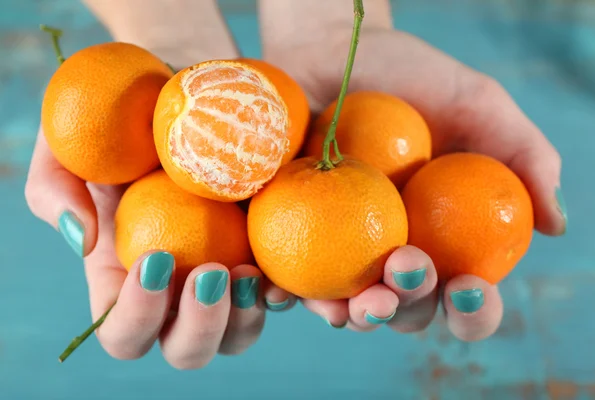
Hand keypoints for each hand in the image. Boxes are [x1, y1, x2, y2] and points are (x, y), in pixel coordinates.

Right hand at [27, 0, 298, 365]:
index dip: (135, 317)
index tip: (155, 260)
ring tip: (248, 273)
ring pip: (236, 337)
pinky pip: (281, 297)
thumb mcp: (74, 136)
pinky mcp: (266, 255)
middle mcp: (179, 289)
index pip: (124, 330)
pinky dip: (285, 296)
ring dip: (243, 321)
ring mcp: (226, 278)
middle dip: (197, 328)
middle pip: (185, 349)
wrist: (202, 90)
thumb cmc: (130, 115)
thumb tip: (83, 239)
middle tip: (210, 273)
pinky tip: (282, 272)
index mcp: (128, 276)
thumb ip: (55, 186)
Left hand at [264, 28, 565, 338]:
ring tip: (352, 304)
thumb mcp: (477, 105)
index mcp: (444, 236)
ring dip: (353, 316)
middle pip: (409, 310)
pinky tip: (282, 292)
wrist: (335, 52)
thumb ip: (523, 157)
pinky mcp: (290, 235)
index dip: (475, 309)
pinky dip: (286, 294)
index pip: (467, 293)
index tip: (471, 287)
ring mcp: (340, 250)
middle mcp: (394, 252)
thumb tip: (555, 224)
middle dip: (412, 306)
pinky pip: (288, 279)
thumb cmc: (409, 76)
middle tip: (408, 266)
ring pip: (349, 307)